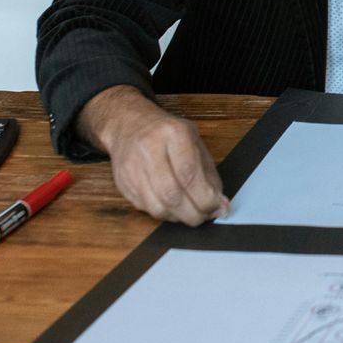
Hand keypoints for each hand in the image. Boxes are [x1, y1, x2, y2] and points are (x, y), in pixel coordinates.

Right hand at [76, 86, 228, 225]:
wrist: (129, 125)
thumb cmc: (167, 134)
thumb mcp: (194, 141)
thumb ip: (207, 173)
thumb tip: (219, 203)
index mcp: (173, 134)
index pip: (189, 174)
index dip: (205, 198)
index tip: (218, 208)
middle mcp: (149, 149)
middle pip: (172, 194)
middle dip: (193, 213)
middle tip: (205, 216)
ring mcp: (132, 167)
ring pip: (157, 207)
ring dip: (179, 217)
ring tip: (190, 213)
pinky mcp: (123, 183)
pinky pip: (146, 209)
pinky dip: (164, 214)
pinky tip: (173, 208)